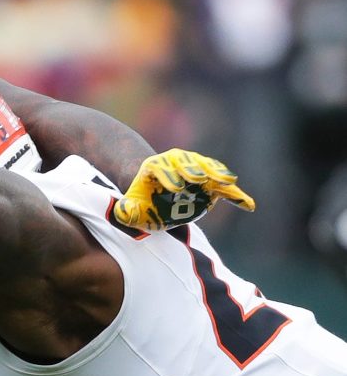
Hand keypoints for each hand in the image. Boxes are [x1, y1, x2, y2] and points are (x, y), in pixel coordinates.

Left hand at [114, 149, 255, 231]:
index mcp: (155, 167)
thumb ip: (127, 211)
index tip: (174, 188)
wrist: (158, 193)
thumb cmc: (142, 201)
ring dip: (217, 174)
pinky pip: (225, 188)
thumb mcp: (131, 207)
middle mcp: (177, 164)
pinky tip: (249, 205)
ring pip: (208, 169)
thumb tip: (127, 213)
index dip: (167, 175)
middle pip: (185, 163)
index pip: (159, 167)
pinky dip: (236, 195)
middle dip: (192, 170)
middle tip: (199, 179)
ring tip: (228, 183)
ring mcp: (197, 171)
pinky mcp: (212, 184)